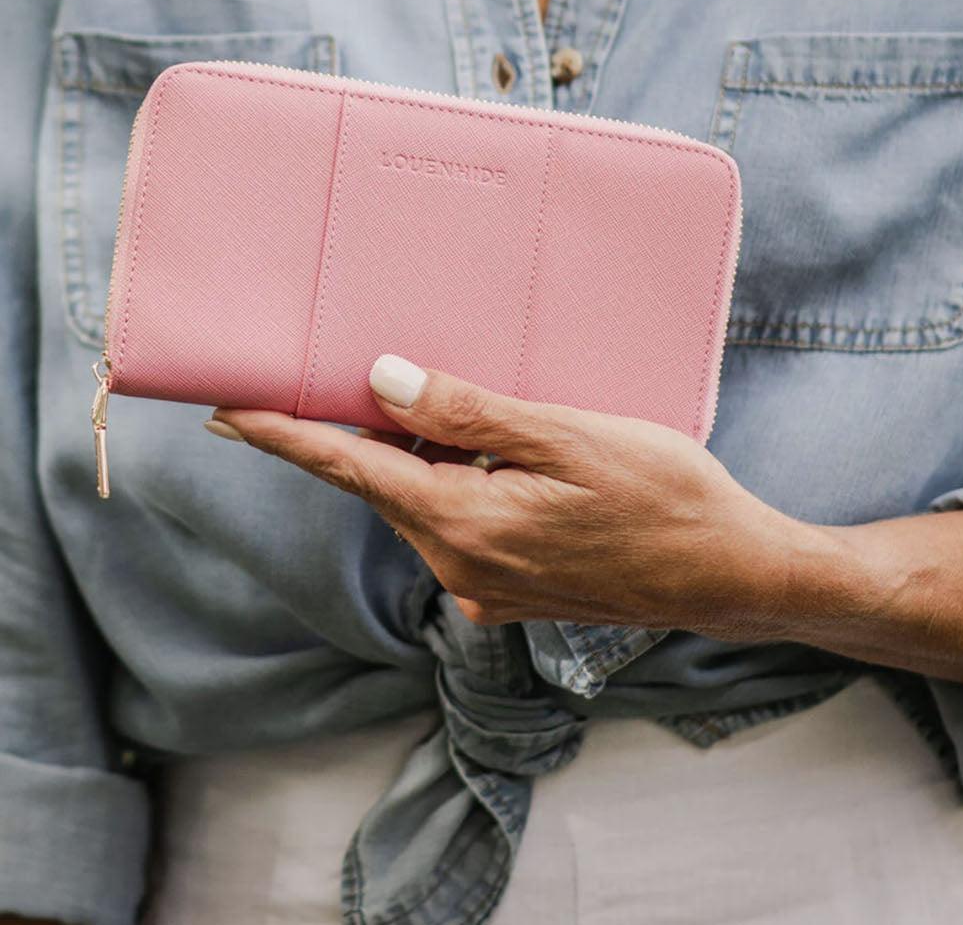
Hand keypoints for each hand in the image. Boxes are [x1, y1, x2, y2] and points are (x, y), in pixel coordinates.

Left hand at [208, 355, 807, 636]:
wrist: (731, 572)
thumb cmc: (665, 495)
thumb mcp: (568, 438)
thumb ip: (470, 414)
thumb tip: (383, 382)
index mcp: (466, 523)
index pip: (352, 469)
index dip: (285, 436)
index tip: (226, 411)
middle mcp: (464, 566)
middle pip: (387, 486)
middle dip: (361, 434)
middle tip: (340, 376)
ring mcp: (490, 587)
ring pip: (427, 506)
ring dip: (420, 458)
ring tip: (438, 405)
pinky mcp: (518, 591)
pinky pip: (463, 528)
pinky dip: (460, 486)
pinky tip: (495, 456)